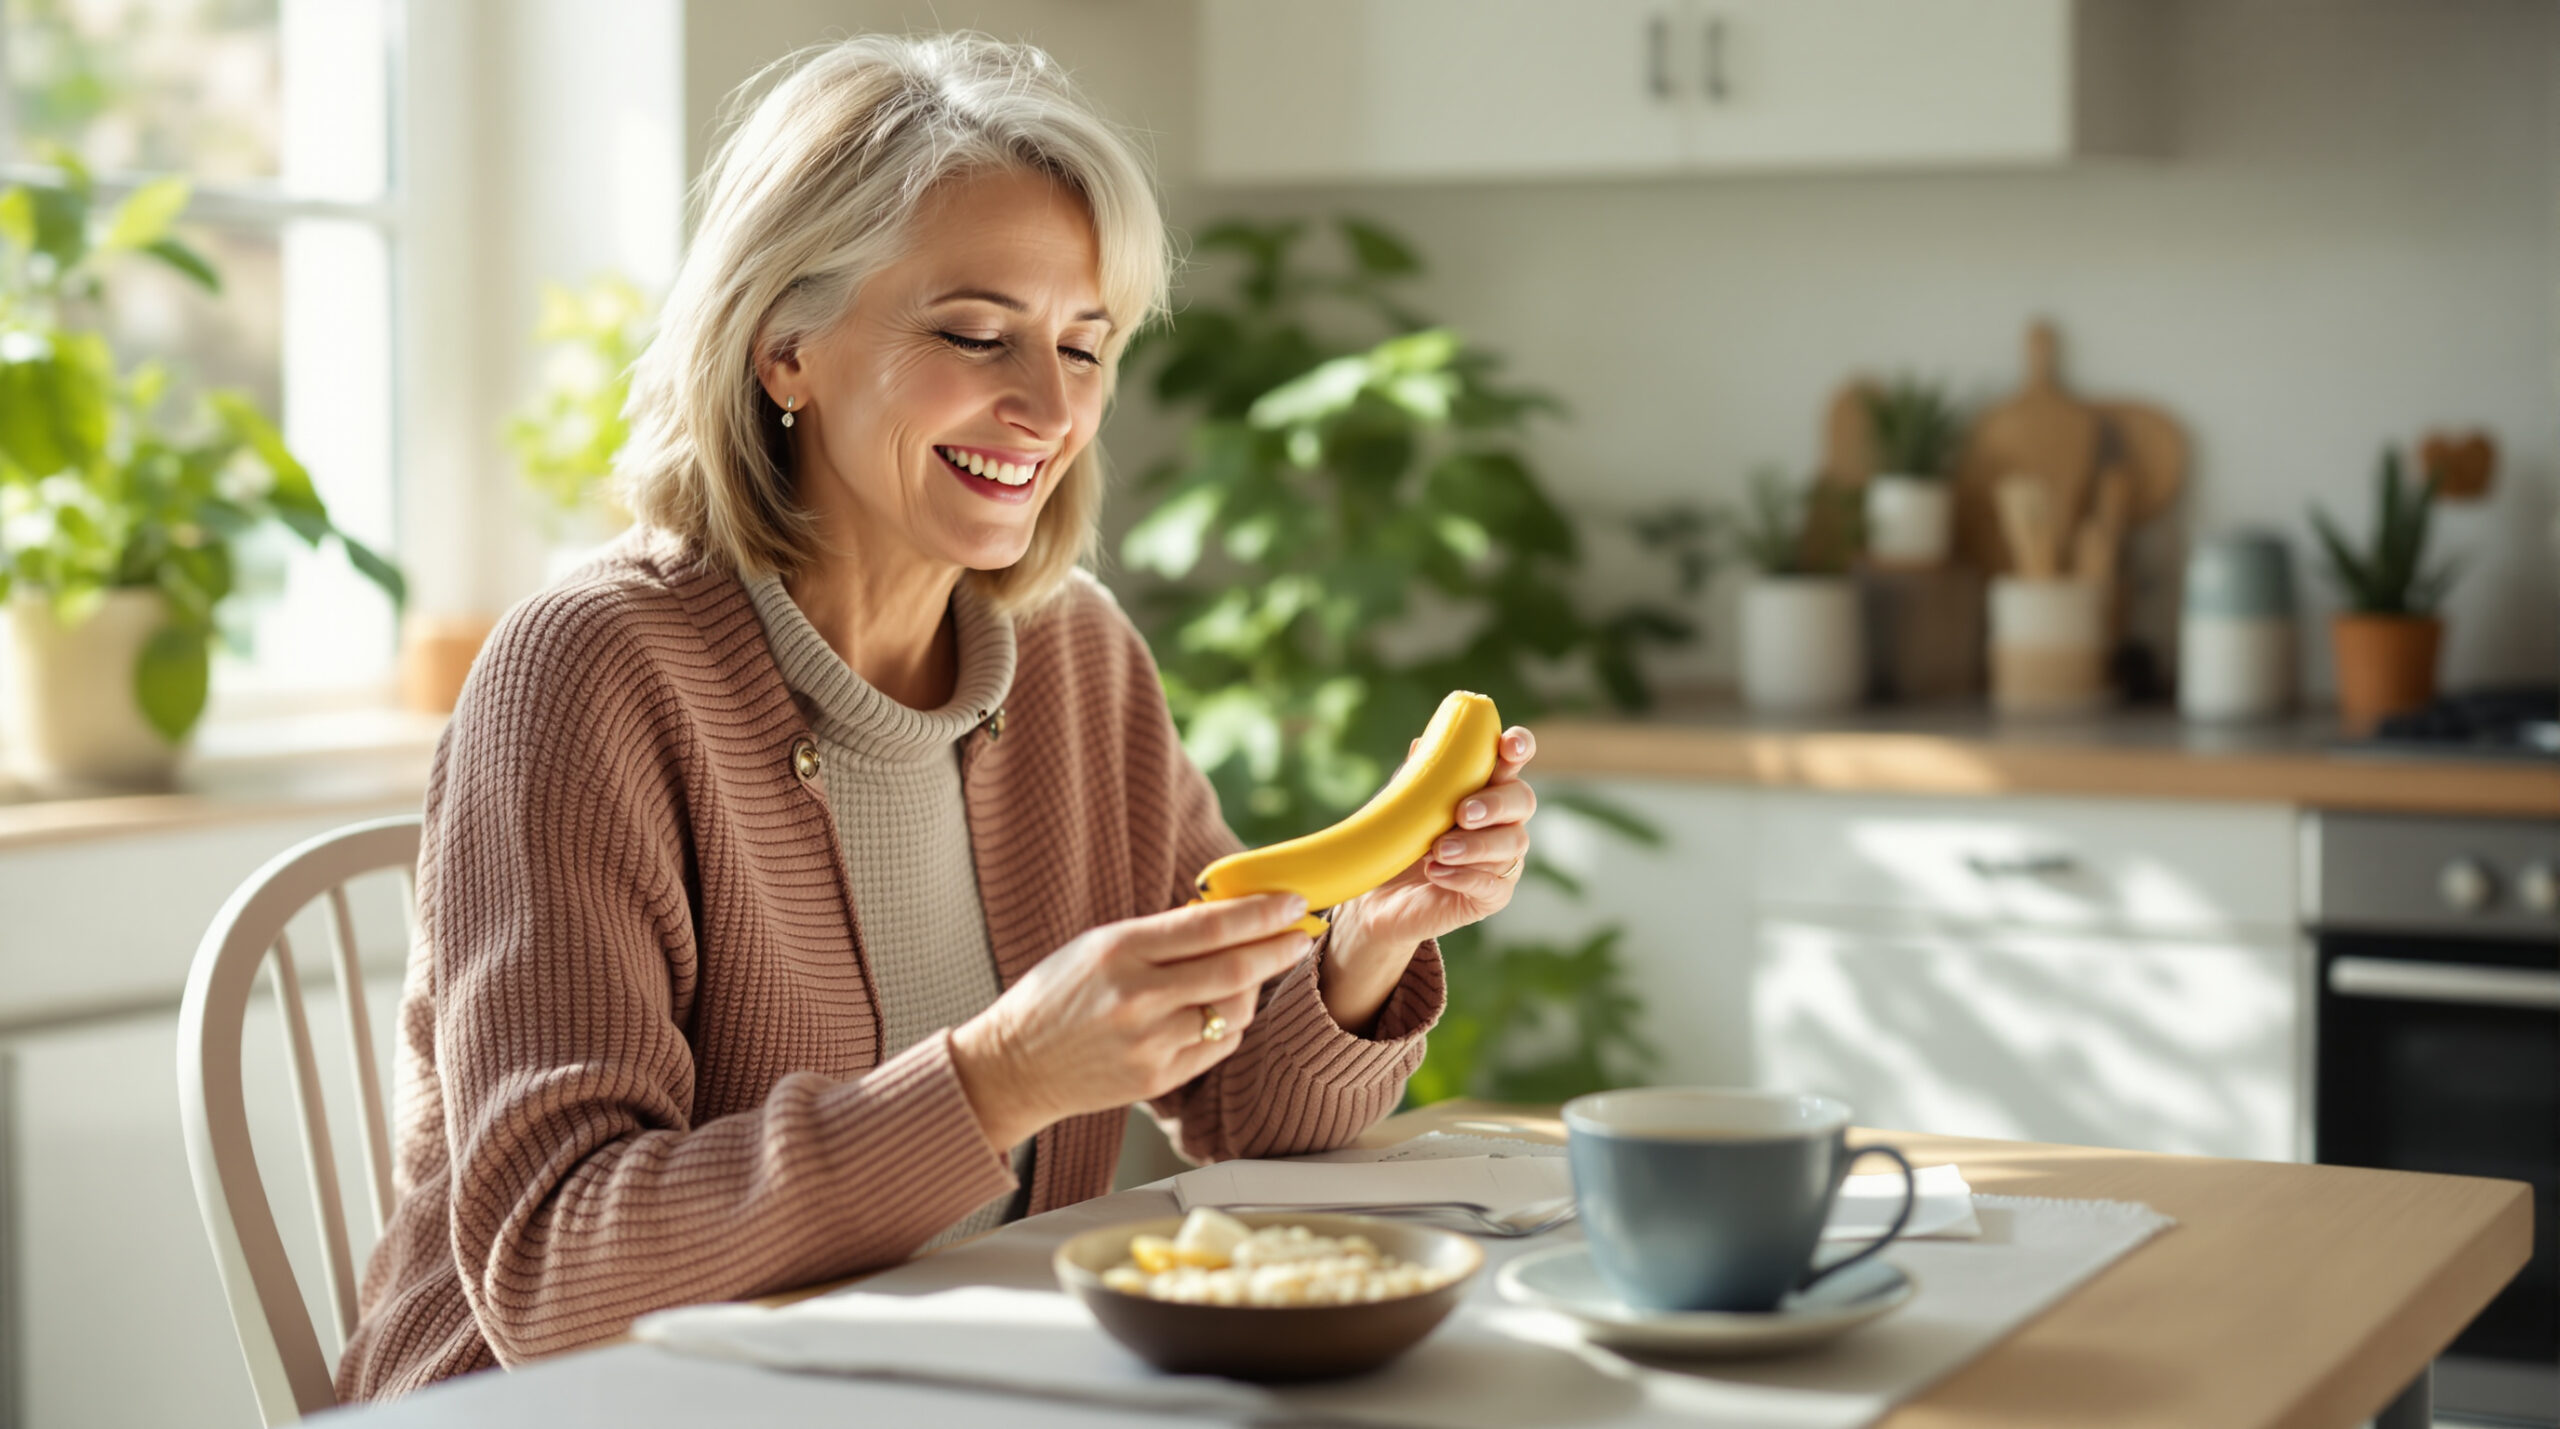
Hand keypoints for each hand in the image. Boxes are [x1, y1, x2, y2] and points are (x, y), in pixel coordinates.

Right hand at [949, 893, 1314, 1150]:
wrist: (1014, 1065)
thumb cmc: (1059, 994)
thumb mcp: (1100, 945)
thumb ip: (1162, 935)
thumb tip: (1231, 915)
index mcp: (1119, 950)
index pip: (1209, 926)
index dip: (1260, 913)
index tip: (1292, 902)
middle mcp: (1136, 997)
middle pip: (1233, 970)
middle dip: (1278, 948)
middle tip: (1302, 932)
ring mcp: (1148, 1042)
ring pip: (1233, 1011)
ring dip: (1253, 987)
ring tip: (1251, 971)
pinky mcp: (1156, 1079)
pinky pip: (1218, 1045)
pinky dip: (1229, 1023)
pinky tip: (1219, 1009)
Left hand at [1322, 725, 1537, 1027]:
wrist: (1379, 898)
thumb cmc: (1399, 842)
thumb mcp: (1403, 805)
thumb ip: (1419, 778)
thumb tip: (1421, 744)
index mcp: (1485, 786)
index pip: (1513, 759)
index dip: (1519, 747)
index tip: (1508, 747)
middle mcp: (1503, 820)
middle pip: (1522, 800)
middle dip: (1494, 804)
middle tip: (1463, 812)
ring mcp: (1502, 859)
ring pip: (1511, 844)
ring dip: (1475, 845)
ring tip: (1438, 850)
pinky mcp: (1493, 895)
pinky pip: (1492, 885)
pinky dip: (1464, 876)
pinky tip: (1436, 873)